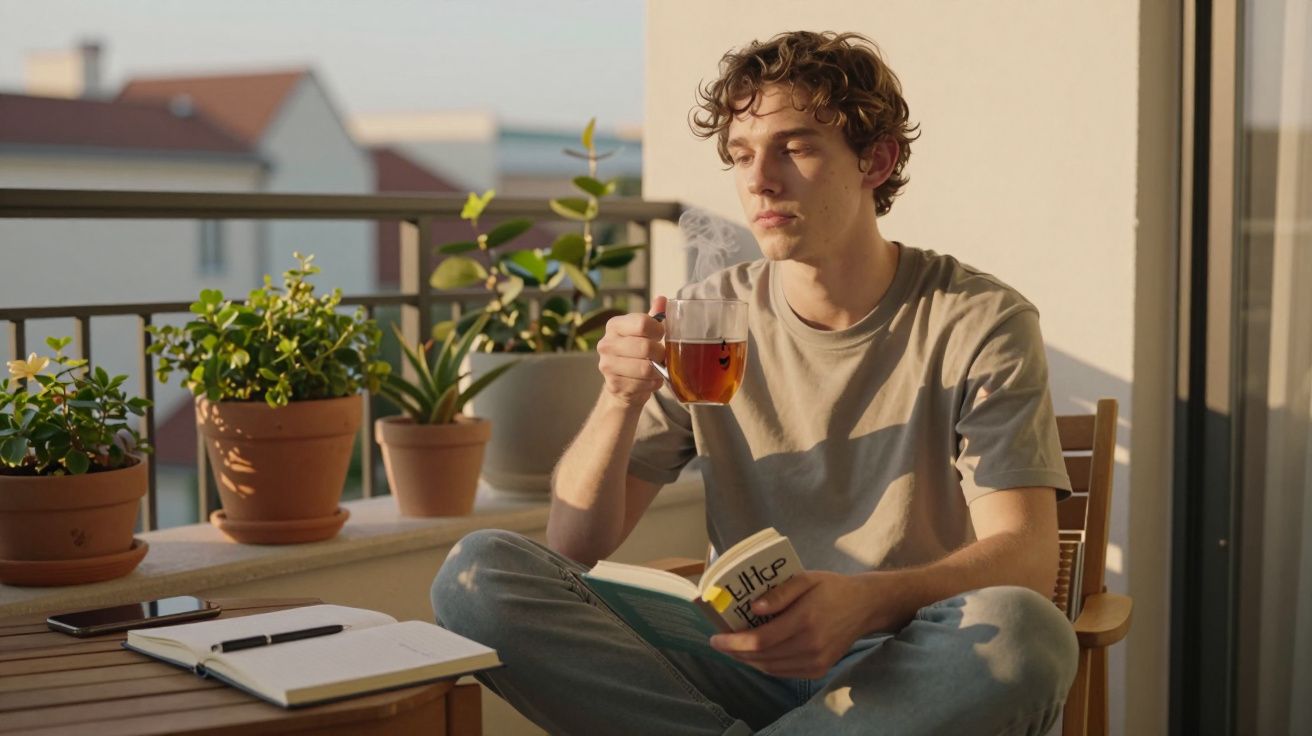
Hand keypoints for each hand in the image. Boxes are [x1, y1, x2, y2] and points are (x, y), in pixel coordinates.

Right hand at [596, 295, 667, 407]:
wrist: (622, 381)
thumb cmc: (636, 352)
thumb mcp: (644, 331)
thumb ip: (654, 316)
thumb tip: (663, 299)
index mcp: (614, 325)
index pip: (642, 323)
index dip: (659, 330)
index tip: (661, 335)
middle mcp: (606, 344)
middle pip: (645, 347)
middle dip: (660, 353)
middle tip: (662, 356)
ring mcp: (607, 366)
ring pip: (645, 368)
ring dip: (658, 371)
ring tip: (657, 369)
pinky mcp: (613, 385)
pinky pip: (643, 385)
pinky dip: (653, 383)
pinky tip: (650, 380)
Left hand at [708, 571, 914, 678]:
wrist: (864, 606)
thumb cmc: (831, 588)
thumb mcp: (805, 578)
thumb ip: (778, 593)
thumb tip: (753, 608)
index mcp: (804, 620)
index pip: (760, 640)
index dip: (733, 642)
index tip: (715, 638)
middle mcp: (810, 645)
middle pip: (762, 657)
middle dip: (736, 652)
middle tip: (719, 643)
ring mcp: (816, 661)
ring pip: (771, 668)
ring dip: (748, 660)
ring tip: (734, 648)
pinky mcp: (819, 669)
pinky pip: (784, 672)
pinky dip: (766, 665)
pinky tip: (756, 655)